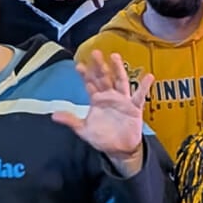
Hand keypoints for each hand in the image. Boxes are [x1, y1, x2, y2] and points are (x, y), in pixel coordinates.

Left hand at [52, 51, 153, 176]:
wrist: (119, 149)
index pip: (90, 84)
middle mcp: (109, 96)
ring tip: (115, 56)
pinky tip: (148, 76)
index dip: (84, 75)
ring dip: (117, 69)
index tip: (78, 65)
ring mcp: (122, 100)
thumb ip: (71, 121)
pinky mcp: (134, 107)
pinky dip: (144, 86)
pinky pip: (139, 95)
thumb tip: (53, 116)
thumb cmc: (102, 137)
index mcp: (97, 100)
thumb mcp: (84, 130)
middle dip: (99, 66)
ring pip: (120, 81)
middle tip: (95, 53)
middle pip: (104, 78)